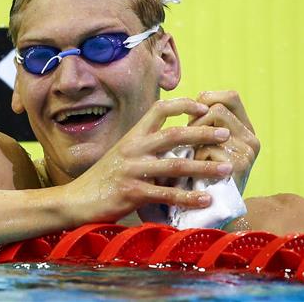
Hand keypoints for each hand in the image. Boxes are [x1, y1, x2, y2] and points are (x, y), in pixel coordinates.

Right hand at [66, 98, 233, 223]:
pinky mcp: (132, 192)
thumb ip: (143, 148)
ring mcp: (133, 170)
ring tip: (227, 168)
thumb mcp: (120, 155)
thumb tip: (171, 144)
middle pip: (174, 134)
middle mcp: (133, 148)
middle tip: (226, 133)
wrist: (76, 200)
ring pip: (176, 164)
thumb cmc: (101, 179)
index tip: (203, 106)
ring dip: (204, 166)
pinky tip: (206, 199)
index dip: (183, 104)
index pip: (159, 109)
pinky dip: (188, 197)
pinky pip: (166, 194)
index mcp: (132, 136)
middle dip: (203, 132)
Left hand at [189, 91, 259, 192]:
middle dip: (196, 122)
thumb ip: (203, 123)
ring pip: (210, 127)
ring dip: (194, 142)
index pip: (230, 96)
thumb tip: (189, 103)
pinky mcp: (239, 166)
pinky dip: (196, 161)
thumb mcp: (203, 144)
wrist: (209, 212)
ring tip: (196, 159)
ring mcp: (248, 152)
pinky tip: (199, 175)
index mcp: (244, 129)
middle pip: (216, 108)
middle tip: (191, 143)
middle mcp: (251, 138)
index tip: (194, 114)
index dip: (207, 99)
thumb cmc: (199, 174)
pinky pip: (207, 149)